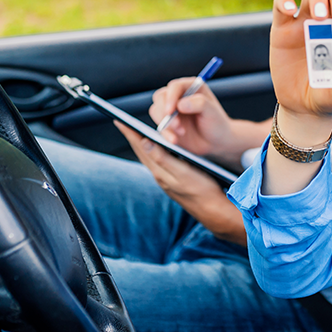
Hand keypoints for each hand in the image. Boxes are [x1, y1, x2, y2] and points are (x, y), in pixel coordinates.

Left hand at [115, 122, 246, 245]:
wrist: (213, 210)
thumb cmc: (202, 190)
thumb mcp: (183, 172)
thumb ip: (164, 158)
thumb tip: (145, 142)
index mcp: (160, 171)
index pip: (141, 147)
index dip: (130, 133)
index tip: (119, 120)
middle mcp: (159, 175)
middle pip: (141, 152)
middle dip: (132, 136)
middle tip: (123, 122)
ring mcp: (165, 179)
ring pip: (148, 157)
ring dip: (141, 143)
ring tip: (136, 132)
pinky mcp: (172, 181)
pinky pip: (157, 161)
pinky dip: (153, 150)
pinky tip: (156, 148)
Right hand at [149, 79, 258, 170]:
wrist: (216, 142)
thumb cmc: (217, 123)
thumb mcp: (212, 112)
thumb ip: (199, 104)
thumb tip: (180, 104)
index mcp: (191, 86)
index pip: (175, 86)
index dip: (170, 97)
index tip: (170, 111)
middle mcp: (179, 95)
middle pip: (160, 97)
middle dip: (165, 112)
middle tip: (177, 126)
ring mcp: (171, 109)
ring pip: (156, 111)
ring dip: (166, 123)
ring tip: (182, 133)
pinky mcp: (167, 123)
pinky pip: (159, 126)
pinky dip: (165, 133)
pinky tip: (175, 140)